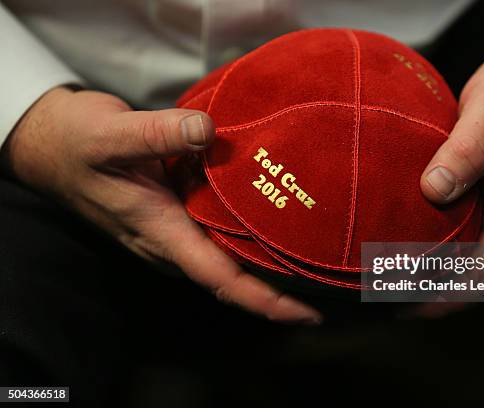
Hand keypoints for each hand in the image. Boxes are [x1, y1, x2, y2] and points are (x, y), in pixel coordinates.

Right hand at [3, 87, 321, 323]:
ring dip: (271, 260)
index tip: (307, 314)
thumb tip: (206, 129)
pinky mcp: (178, 212)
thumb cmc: (77, 144)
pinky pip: (220, 230)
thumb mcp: (110, 134)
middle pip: (235, 275)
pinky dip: (251, 229)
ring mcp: (176, 228)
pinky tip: (279, 213)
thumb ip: (156, 133)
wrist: (55, 147)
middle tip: (333, 278)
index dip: (266, 301)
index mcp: (161, 232)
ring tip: (320, 251)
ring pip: (230, 254)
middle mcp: (174, 240)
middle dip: (282, 286)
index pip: (221, 279)